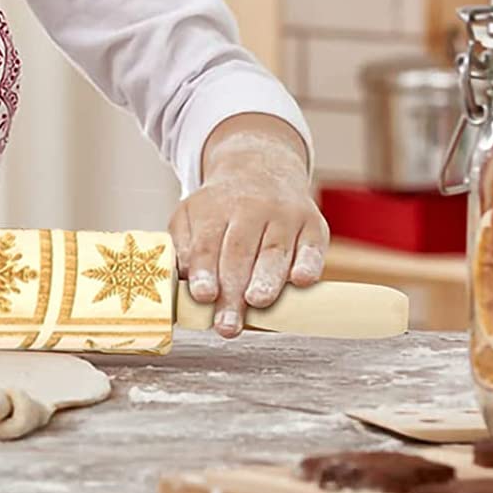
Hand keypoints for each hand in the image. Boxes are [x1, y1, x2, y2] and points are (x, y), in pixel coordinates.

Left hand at [167, 114, 327, 339]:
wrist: (261, 168)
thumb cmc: (221, 206)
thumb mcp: (191, 215)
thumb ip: (183, 246)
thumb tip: (179, 280)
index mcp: (214, 209)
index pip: (208, 243)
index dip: (205, 270)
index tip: (203, 295)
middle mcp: (250, 209)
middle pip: (240, 252)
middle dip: (233, 291)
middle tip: (228, 324)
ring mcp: (284, 216)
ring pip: (275, 251)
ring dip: (267, 279)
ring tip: (257, 303)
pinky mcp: (313, 225)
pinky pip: (313, 246)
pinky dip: (308, 264)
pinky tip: (300, 281)